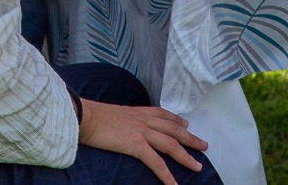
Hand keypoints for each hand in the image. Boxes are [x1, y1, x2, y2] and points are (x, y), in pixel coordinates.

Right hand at [79, 101, 207, 181]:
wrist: (84, 116)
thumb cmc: (91, 115)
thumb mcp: (110, 113)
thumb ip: (121, 119)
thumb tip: (118, 125)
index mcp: (136, 112)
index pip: (162, 114)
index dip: (176, 119)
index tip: (186, 123)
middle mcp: (143, 120)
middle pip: (173, 129)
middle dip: (190, 137)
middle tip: (203, 145)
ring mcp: (141, 132)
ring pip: (171, 144)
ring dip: (186, 156)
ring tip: (197, 166)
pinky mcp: (135, 145)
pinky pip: (156, 162)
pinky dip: (167, 175)